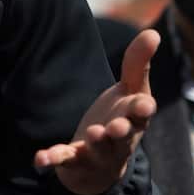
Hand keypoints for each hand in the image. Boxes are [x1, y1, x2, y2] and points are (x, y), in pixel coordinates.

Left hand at [33, 29, 159, 194]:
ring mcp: (98, 153)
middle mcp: (120, 140)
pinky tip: (40, 159)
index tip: (144, 105)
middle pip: (124, 137)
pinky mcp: (75, 161)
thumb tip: (153, 33)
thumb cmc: (120, 117)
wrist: (101, 161)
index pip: (142, 114)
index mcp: (134, 119)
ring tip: (92, 133)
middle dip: (121, 132)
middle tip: (116, 127)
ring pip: (99, 150)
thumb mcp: (131, 91)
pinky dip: (53, 159)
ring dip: (96, 142)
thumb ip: (138, 64)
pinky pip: (65, 161)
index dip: (143, 110)